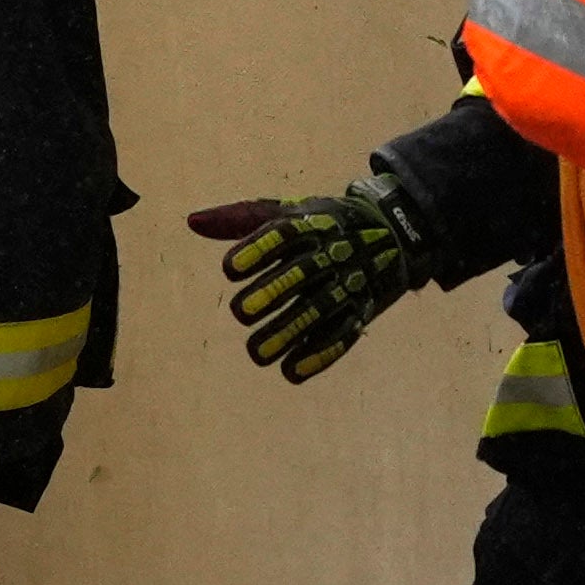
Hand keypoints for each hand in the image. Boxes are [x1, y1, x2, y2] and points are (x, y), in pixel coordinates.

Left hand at [185, 174, 433, 384]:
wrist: (392, 232)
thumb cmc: (321, 224)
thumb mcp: (286, 212)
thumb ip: (238, 219)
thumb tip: (192, 222)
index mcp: (310, 225)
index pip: (283, 235)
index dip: (256, 251)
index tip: (229, 269)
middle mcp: (331, 253)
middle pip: (300, 274)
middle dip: (271, 294)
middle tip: (240, 314)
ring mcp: (348, 283)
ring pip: (318, 310)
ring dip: (288, 333)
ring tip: (257, 355)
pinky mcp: (362, 310)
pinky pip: (343, 334)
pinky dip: (320, 355)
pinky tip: (292, 372)